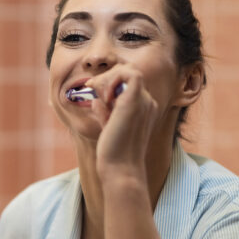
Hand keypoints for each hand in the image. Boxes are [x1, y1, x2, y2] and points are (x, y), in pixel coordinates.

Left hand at [85, 66, 162, 184]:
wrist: (120, 168)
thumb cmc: (113, 153)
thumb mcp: (107, 127)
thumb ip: (104, 111)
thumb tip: (96, 100)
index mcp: (143, 108)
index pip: (128, 81)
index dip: (108, 80)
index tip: (90, 88)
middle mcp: (148, 102)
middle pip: (128, 72)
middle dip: (106, 77)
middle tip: (90, 88)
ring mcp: (145, 102)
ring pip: (128, 70)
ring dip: (108, 78)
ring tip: (98, 94)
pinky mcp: (135, 102)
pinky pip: (130, 74)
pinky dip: (112, 79)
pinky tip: (104, 97)